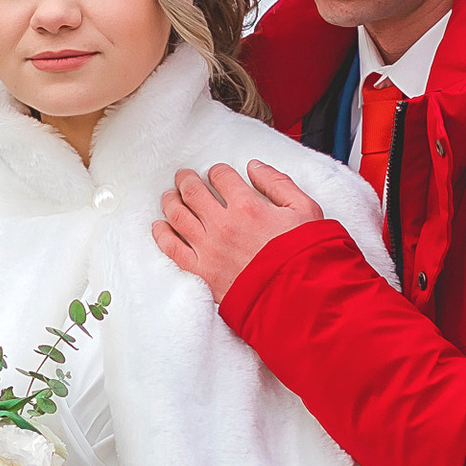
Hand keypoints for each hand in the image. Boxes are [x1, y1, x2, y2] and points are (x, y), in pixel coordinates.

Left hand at [154, 157, 324, 301]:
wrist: (297, 298)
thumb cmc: (304, 257)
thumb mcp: (305, 210)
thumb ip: (278, 183)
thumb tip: (255, 167)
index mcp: (248, 206)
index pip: (221, 176)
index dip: (217, 171)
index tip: (216, 174)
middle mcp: (223, 224)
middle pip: (193, 192)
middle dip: (186, 180)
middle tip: (183, 176)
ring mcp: (209, 249)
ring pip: (178, 215)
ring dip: (171, 201)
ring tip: (169, 196)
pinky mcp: (202, 272)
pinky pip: (172, 249)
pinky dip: (162, 234)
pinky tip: (159, 226)